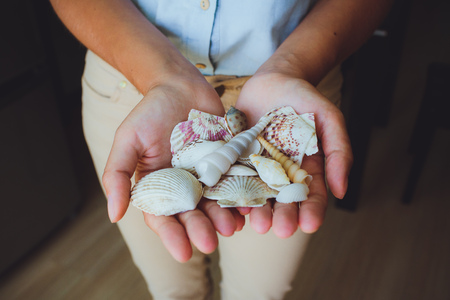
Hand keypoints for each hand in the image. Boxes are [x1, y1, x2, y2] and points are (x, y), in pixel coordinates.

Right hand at [102, 76, 244, 261]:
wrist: (180, 85)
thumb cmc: (150, 111)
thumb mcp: (128, 140)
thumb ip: (117, 175)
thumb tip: (114, 215)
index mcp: (159, 186)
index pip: (164, 218)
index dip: (172, 236)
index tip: (184, 253)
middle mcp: (184, 185)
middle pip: (193, 214)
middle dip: (201, 230)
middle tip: (211, 244)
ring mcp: (207, 174)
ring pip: (217, 202)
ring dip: (224, 217)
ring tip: (232, 228)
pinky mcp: (227, 161)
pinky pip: (236, 181)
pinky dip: (243, 194)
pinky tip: (250, 206)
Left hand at [235, 72, 352, 236]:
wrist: (275, 79)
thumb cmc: (305, 98)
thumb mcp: (329, 120)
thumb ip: (338, 151)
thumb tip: (342, 191)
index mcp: (306, 170)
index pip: (312, 196)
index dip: (312, 211)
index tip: (310, 225)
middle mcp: (281, 174)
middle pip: (283, 201)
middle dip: (283, 217)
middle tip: (281, 230)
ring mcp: (257, 167)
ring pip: (258, 193)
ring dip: (258, 210)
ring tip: (257, 222)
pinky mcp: (236, 157)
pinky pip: (233, 176)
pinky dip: (232, 190)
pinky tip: (232, 202)